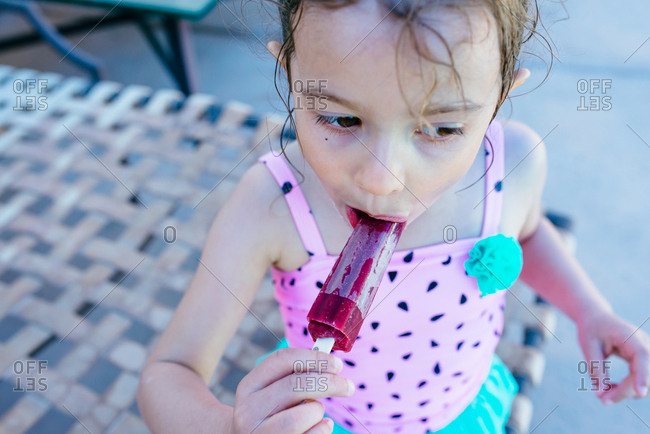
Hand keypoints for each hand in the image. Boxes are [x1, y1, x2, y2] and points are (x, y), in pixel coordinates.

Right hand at [230, 347, 353, 432]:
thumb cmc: (270, 415)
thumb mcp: (271, 393)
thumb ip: (292, 378)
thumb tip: (329, 364)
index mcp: (249, 386)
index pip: (282, 360)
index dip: (313, 358)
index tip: (337, 364)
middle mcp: (248, 410)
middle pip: (295, 385)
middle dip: (329, 383)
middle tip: (348, 386)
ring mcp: (259, 433)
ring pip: (303, 414)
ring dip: (318, 411)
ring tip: (316, 414)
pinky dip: (322, 429)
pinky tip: (318, 428)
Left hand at [577, 312, 649, 404]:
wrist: (597, 318)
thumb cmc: (591, 330)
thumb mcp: (588, 346)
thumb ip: (595, 369)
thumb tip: (601, 394)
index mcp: (630, 336)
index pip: (642, 357)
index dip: (642, 376)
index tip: (640, 393)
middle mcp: (645, 344)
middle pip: (645, 374)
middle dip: (626, 391)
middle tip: (602, 399)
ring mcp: (648, 353)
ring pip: (648, 381)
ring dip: (628, 391)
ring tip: (603, 391)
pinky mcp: (645, 361)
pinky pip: (642, 379)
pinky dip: (629, 388)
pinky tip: (610, 387)